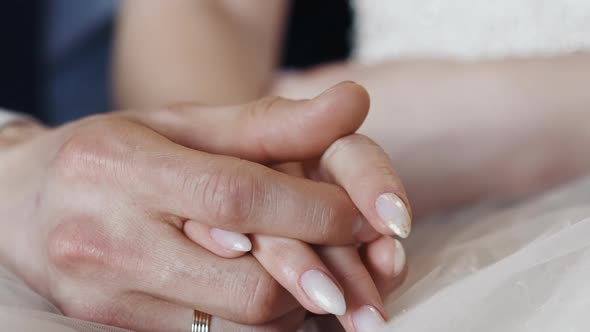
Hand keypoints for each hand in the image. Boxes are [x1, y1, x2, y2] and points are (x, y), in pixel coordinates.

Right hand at [0, 84, 393, 330]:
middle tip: (352, 253)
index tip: (367, 216)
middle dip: (318, 273)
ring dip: (294, 304)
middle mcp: (107, 240)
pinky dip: (258, 322)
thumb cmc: (112, 151)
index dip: (315, 212)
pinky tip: (270, 292)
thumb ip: (269, 121)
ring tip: (312, 271)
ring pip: (237, 327)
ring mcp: (106, 297)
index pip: (238, 197)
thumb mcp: (181, 124)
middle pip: (246, 284)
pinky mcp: (112, 328)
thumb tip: (355, 105)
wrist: (21, 201)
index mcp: (120, 168)